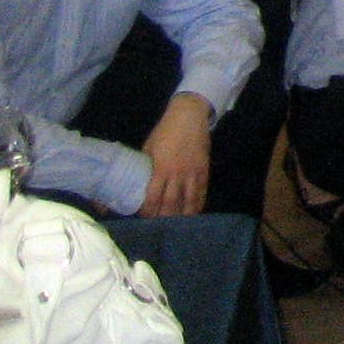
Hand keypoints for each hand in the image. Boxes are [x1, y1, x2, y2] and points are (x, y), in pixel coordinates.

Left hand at [136, 96, 211, 216]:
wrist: (189, 116)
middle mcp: (177, 173)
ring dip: (184, 214)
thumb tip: (139, 181)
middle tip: (160, 227)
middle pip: (171, 202)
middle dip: (165, 217)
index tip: (144, 218)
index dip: (148, 210)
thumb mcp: (148, 147)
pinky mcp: (204, 169)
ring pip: (189, 200)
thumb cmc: (164, 131)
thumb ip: (147, 166)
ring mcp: (192, 172)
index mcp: (160, 168)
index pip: (153, 197)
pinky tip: (195, 211)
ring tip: (179, 225)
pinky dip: (199, 202)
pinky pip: (202, 190)